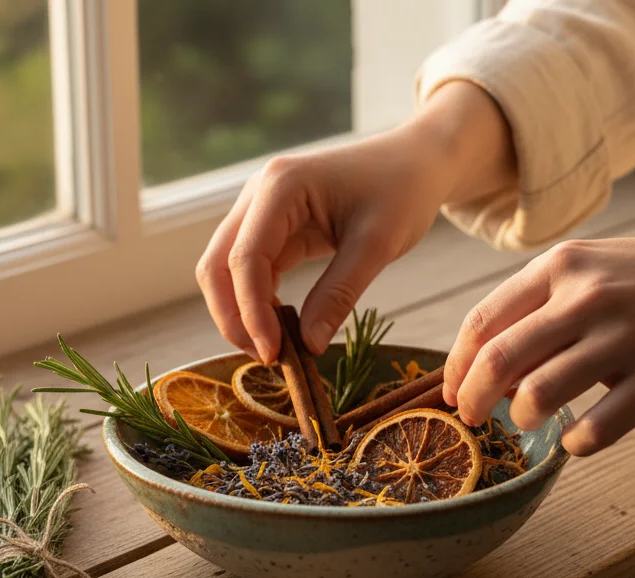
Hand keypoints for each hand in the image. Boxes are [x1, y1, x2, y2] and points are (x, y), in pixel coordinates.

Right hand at [196, 82, 518, 362]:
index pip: (245, 257)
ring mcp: (261, 209)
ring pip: (227, 270)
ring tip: (276, 349)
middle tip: (267, 359)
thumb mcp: (377, 245)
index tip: (273, 354)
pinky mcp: (272, 226)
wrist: (416, 161)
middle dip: (234, 316)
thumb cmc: (402, 190)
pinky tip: (282, 328)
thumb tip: (308, 345)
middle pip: (218, 265)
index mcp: (280, 186)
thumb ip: (339, 294)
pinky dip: (259, 302)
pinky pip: (251, 270)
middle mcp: (258, 193)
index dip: (251, 311)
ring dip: (242, 312)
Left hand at [444, 221, 634, 455]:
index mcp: (563, 266)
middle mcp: (588, 298)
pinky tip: (577, 439)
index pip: (484, 321)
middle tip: (471, 418)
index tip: (451, 390)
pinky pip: (595, 429)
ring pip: (538, 396)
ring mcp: (625, 339)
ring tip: (531, 419)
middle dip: (472, 400)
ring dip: (523, 418)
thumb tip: (484, 366)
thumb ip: (541, 306)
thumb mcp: (594, 268)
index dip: (456, 365)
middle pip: (499, 361)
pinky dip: (575, 443)